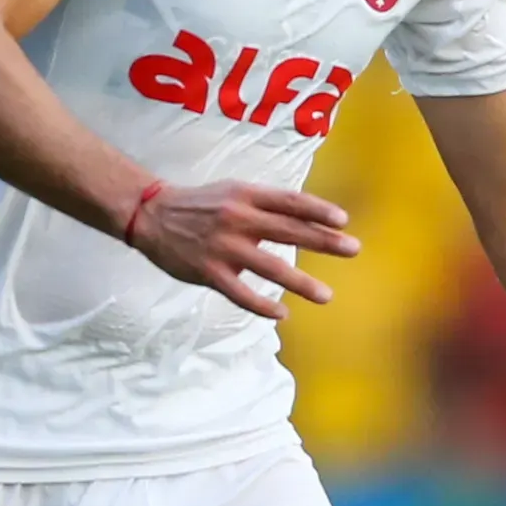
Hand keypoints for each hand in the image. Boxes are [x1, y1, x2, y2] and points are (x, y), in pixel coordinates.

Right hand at [125, 181, 359, 320]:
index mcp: (246, 196)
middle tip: (353, 249)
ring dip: (301, 283)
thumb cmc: (201, 205)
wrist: (152, 215)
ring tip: (326, 296)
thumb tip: (306, 219)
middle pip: (289, 231)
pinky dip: (262, 305)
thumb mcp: (234, 192)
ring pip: (270, 267)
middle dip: (324, 241)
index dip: (317, 210)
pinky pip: (241, 293)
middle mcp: (238, 219)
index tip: (343, 220)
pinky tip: (282, 313)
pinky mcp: (209, 272)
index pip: (289, 201)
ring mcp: (224, 247)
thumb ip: (265, 204)